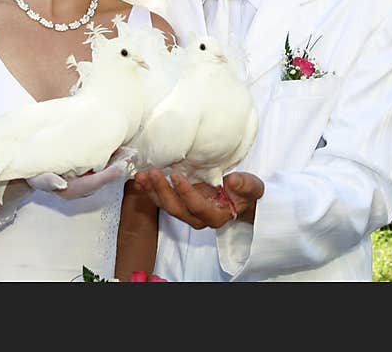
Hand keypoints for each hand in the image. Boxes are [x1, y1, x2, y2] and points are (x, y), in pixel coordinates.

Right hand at [27, 147, 135, 199]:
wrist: (34, 172)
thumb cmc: (35, 173)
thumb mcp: (38, 177)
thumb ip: (49, 181)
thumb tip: (61, 185)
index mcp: (72, 190)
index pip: (93, 183)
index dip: (108, 175)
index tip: (121, 167)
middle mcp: (82, 188)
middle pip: (103, 178)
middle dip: (118, 167)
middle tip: (131, 156)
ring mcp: (86, 181)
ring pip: (106, 172)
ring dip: (118, 161)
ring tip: (131, 151)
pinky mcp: (88, 173)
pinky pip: (103, 166)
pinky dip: (112, 158)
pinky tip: (121, 149)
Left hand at [133, 169, 263, 229]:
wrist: (240, 199)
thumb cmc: (245, 193)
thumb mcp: (252, 187)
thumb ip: (245, 185)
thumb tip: (232, 180)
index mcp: (215, 216)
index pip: (197, 207)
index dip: (185, 193)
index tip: (176, 175)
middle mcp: (197, 218)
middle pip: (176, 209)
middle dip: (162, 191)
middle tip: (152, 173)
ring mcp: (185, 211)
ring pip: (165, 206)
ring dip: (151, 191)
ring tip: (140, 176)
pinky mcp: (178, 203)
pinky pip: (160, 200)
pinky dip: (149, 190)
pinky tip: (139, 180)